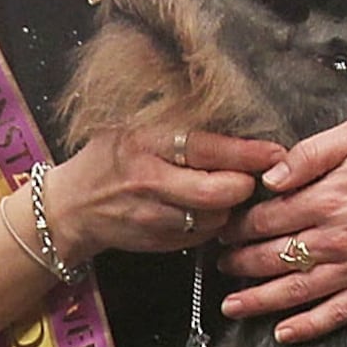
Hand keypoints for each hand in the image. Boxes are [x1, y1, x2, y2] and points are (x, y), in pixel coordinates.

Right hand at [42, 98, 281, 258]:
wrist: (71, 206)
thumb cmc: (107, 157)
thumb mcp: (132, 124)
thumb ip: (176, 118)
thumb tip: (231, 104)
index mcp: (145, 143)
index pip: (207, 150)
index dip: (247, 154)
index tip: (275, 152)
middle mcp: (150, 182)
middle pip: (218, 193)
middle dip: (244, 185)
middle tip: (253, 174)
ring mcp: (155, 217)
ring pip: (216, 218)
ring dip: (230, 206)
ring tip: (227, 189)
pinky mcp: (160, 242)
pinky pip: (203, 235)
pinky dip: (211, 222)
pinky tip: (204, 207)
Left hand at [218, 118, 346, 341]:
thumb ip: (308, 154)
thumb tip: (269, 178)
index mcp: (328, 199)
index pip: (266, 219)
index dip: (239, 226)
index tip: (225, 229)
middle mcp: (338, 239)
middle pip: (273, 258)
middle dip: (240, 263)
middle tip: (222, 264)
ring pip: (296, 292)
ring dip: (258, 302)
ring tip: (231, 306)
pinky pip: (336, 314)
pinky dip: (307, 327)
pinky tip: (282, 332)